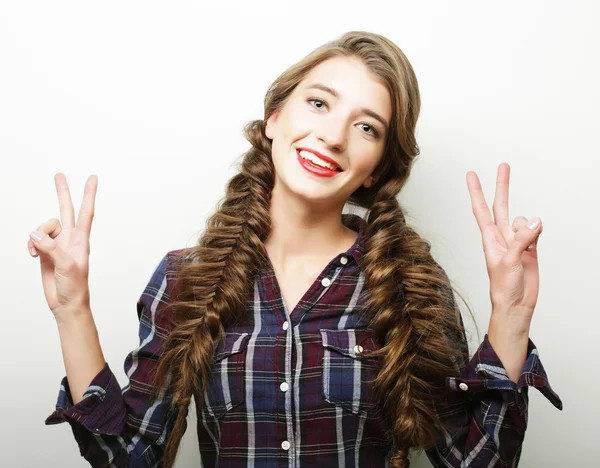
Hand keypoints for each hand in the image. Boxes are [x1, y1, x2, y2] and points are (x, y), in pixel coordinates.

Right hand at [28, 173, 97, 317]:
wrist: (66, 303)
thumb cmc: (75, 286)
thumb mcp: (67, 266)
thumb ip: (51, 248)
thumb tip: (35, 234)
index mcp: (81, 239)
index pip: (86, 212)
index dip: (89, 194)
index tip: (93, 178)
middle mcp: (70, 238)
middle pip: (66, 209)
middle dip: (62, 192)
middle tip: (59, 174)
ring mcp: (57, 244)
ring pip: (44, 226)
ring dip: (37, 235)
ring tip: (37, 250)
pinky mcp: (45, 251)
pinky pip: (34, 239)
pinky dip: (31, 244)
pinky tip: (32, 254)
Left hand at [466, 163, 541, 323]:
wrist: (516, 303)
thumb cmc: (503, 287)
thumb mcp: (508, 262)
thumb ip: (522, 239)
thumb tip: (535, 221)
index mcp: (489, 238)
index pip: (481, 209)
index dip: (476, 191)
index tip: (471, 174)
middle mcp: (501, 236)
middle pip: (502, 204)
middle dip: (502, 185)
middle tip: (503, 165)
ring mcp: (517, 240)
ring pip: (525, 220)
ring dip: (528, 227)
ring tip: (525, 246)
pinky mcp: (531, 246)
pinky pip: (536, 231)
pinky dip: (537, 233)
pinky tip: (534, 244)